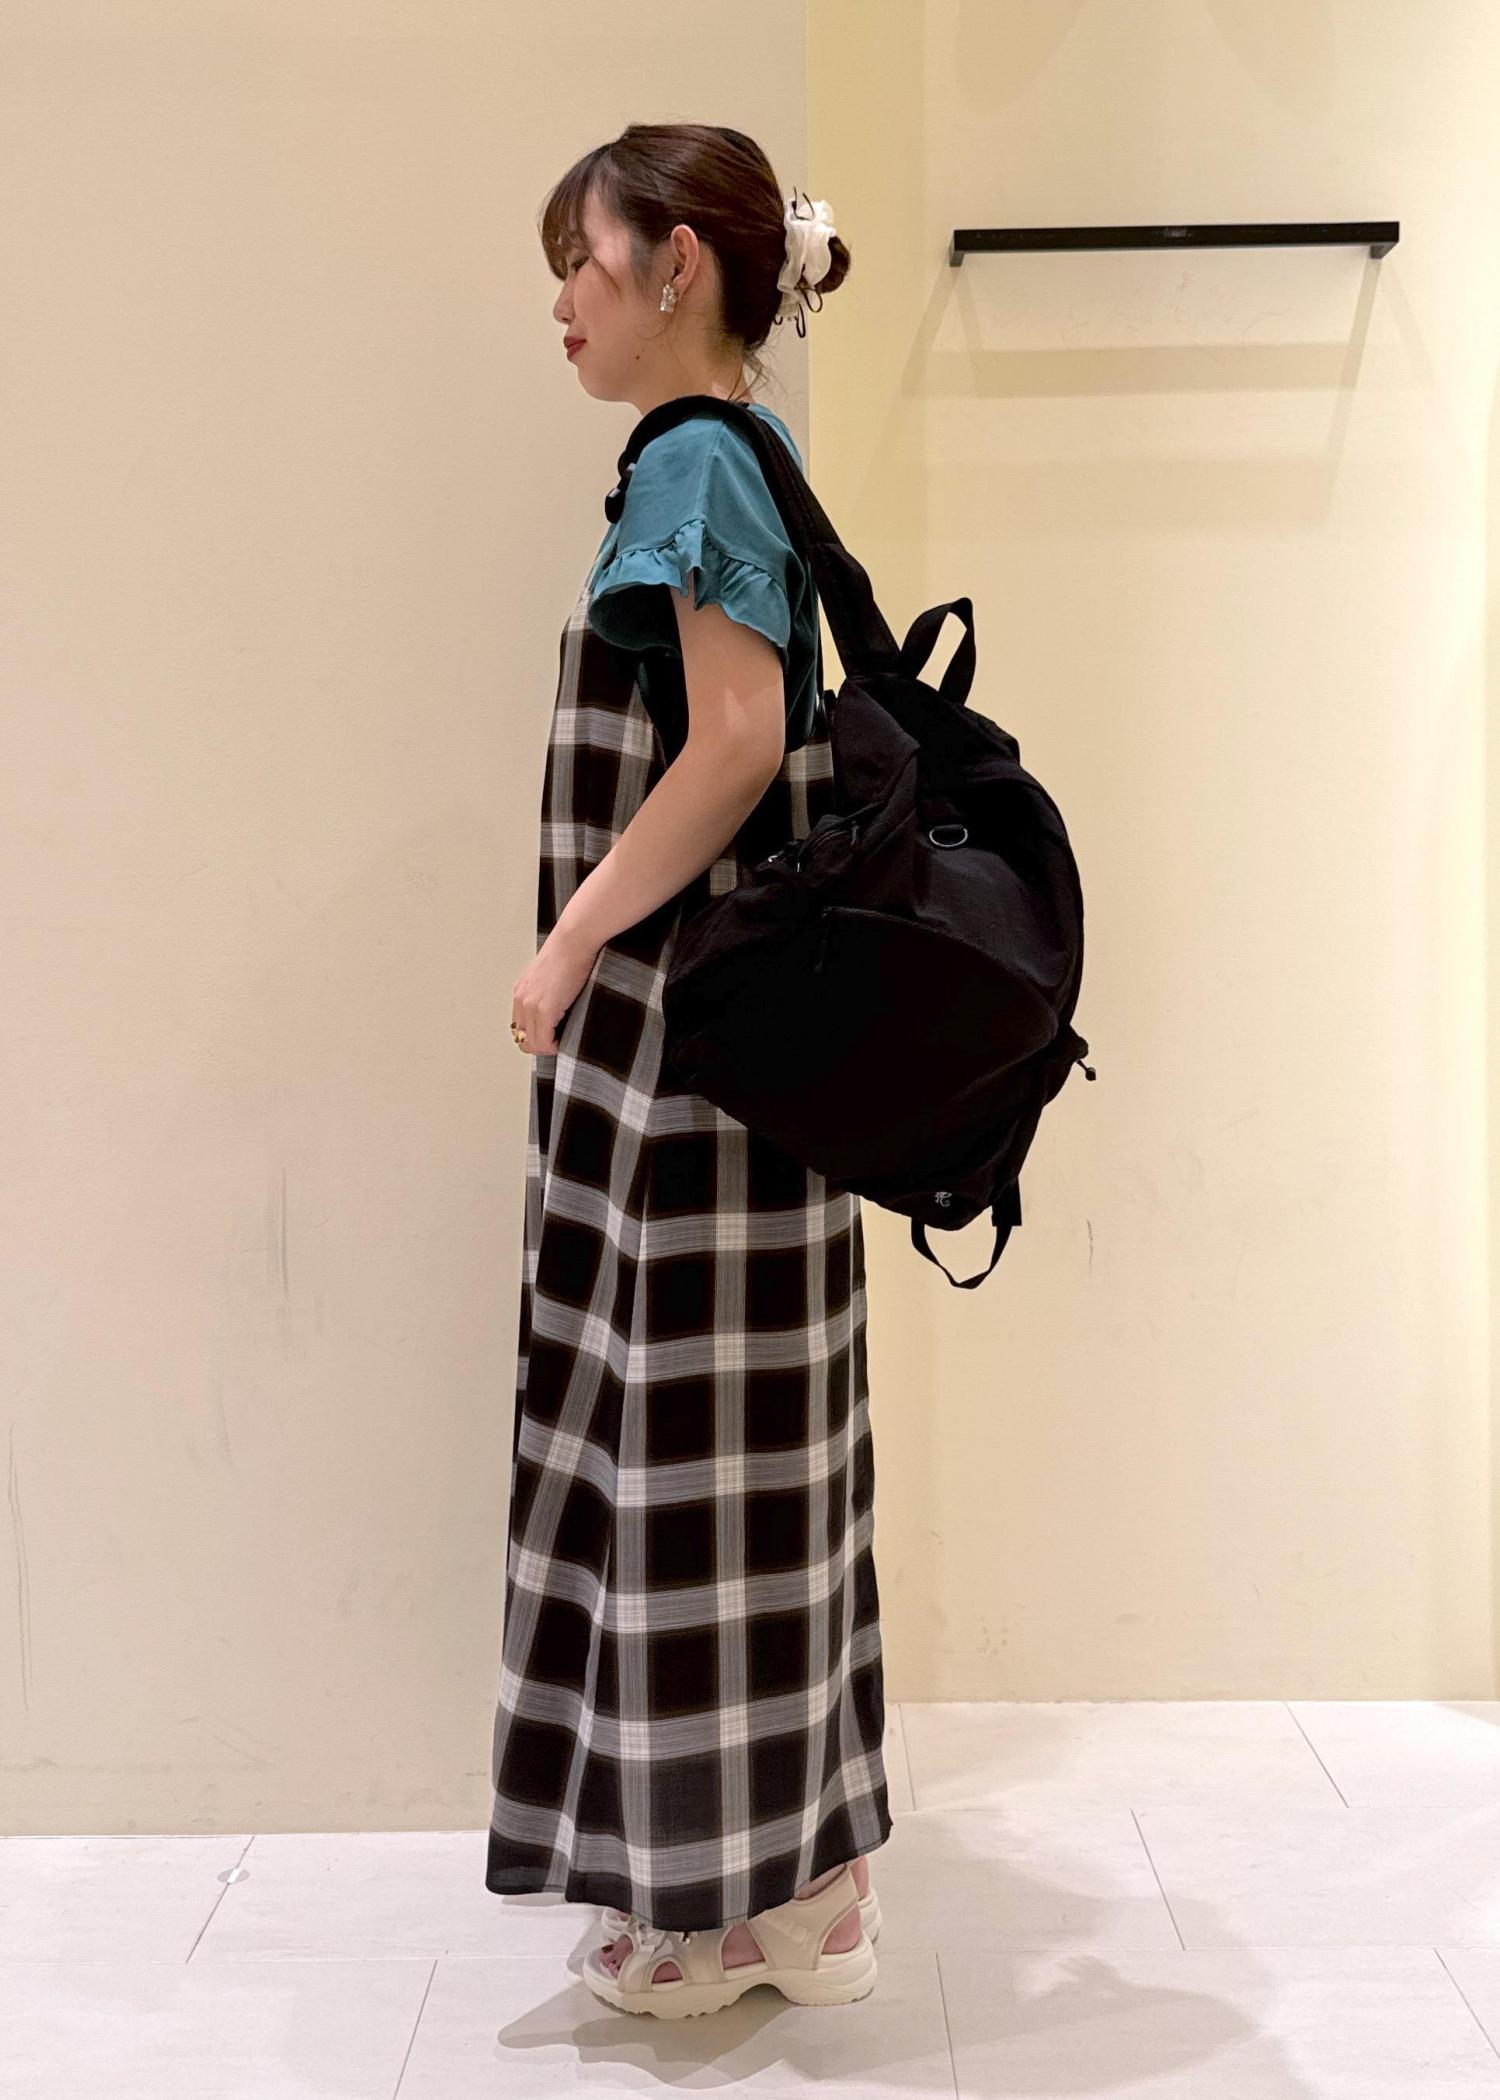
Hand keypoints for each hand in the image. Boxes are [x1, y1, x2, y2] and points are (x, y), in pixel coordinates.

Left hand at [511, 927, 598, 1055]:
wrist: (574, 941)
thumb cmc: (569, 952)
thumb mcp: (550, 975)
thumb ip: (547, 993)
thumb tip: (558, 1010)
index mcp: (521, 993)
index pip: (519, 1028)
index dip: (536, 1037)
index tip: (552, 1037)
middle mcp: (521, 1000)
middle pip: (523, 1040)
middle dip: (541, 1046)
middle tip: (558, 1043)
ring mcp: (531, 1006)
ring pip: (532, 1045)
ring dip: (548, 1048)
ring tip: (563, 1042)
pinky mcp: (545, 1010)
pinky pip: (544, 1041)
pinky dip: (554, 1047)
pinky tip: (565, 1041)